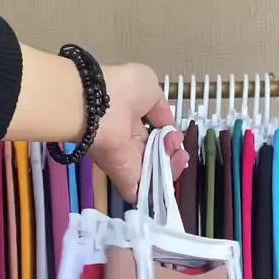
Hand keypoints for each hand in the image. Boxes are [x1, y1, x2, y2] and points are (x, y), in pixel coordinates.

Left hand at [90, 63, 188, 201]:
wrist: (98, 105)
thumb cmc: (123, 90)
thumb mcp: (149, 87)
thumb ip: (161, 108)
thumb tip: (168, 126)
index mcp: (134, 122)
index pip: (155, 137)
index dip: (170, 138)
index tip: (175, 134)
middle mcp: (130, 144)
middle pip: (157, 157)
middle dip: (174, 154)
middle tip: (179, 148)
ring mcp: (127, 163)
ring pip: (154, 174)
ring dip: (172, 168)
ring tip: (180, 157)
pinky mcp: (125, 179)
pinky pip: (142, 191)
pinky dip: (159, 189)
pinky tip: (172, 173)